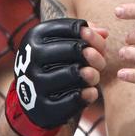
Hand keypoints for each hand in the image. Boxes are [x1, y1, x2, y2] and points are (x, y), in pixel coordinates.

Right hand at [6, 18, 107, 135]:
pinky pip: (72, 99)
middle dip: (93, 54)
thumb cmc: (54, 61)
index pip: (72, 28)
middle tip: (101, 62)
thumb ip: (86, 33)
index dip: (92, 36)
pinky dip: (87, 94)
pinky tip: (91, 92)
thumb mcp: (63, 41)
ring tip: (94, 75)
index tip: (97, 44)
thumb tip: (104, 33)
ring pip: (73, 73)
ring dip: (92, 74)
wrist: (31, 95)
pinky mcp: (43, 107)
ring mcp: (34, 83)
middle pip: (74, 49)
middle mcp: (31, 58)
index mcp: (35, 37)